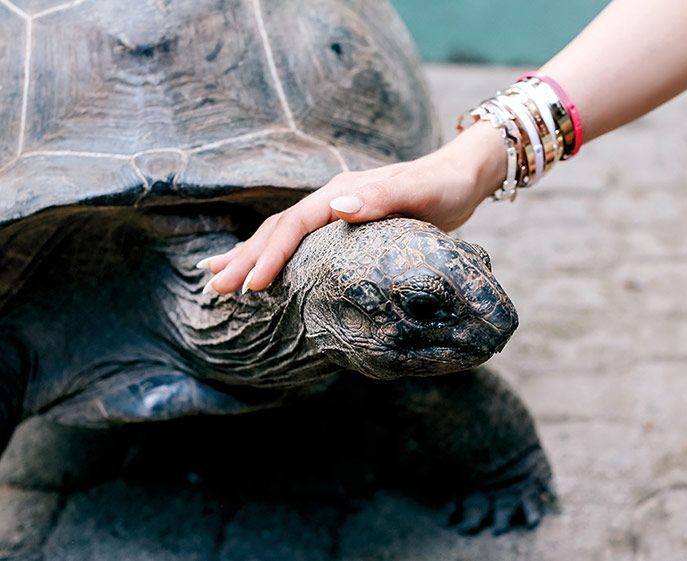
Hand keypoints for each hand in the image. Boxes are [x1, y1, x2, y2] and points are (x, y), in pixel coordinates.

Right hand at [201, 121, 505, 293]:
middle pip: (278, 229)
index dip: (271, 254)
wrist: (459, 177)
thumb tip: (337, 207)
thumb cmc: (442, 187)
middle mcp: (331, 199)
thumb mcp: (419, 192)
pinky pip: (298, 241)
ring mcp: (333, 211)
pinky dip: (272, 253)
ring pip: (281, 234)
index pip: (294, 225)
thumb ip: (381, 198)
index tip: (251, 285)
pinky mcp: (341, 225)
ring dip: (249, 255)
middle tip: (216, 288)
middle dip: (246, 259)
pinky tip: (260, 267)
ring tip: (214, 275)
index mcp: (341, 193)